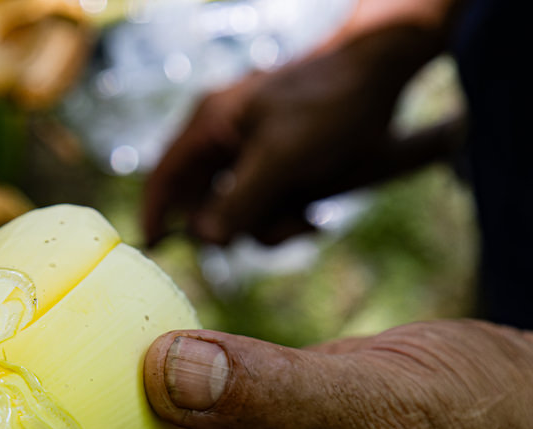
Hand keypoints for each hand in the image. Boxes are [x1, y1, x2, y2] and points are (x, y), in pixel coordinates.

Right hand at [142, 24, 460, 246]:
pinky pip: (266, 212)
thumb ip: (241, 200)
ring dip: (270, 229)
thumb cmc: (326, 103)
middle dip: (237, 228)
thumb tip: (205, 240)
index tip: (154, 246)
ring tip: (307, 222)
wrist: (379, 77)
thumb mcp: (282, 156)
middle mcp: (223, 144)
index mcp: (210, 127)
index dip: (156, 213)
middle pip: (204, 206)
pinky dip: (287, 222)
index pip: (164, 177)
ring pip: (238, 216)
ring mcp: (250, 159)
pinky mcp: (276, 172)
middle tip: (276, 231)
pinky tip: (314, 219)